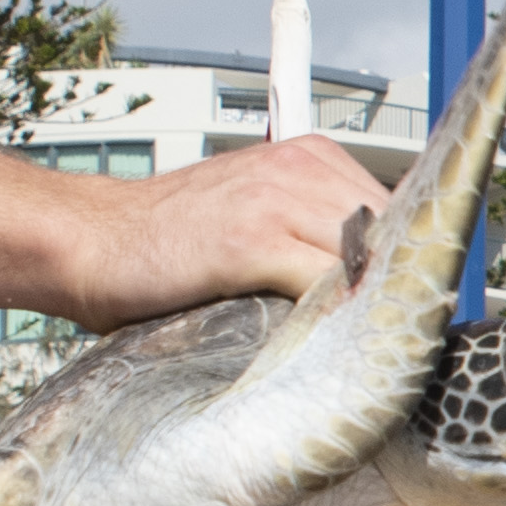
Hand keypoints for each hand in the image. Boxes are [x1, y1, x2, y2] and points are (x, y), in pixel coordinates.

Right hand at [57, 129, 407, 326]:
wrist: (89, 241)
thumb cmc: (168, 243)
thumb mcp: (256, 218)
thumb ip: (312, 237)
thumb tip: (375, 287)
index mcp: (309, 159)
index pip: (397, 211)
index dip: (408, 264)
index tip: (416, 305)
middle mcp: (299, 168)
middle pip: (391, 233)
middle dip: (398, 287)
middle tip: (399, 337)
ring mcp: (275, 200)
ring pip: (364, 255)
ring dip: (371, 304)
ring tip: (371, 347)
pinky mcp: (249, 240)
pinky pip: (321, 280)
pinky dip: (335, 315)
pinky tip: (332, 343)